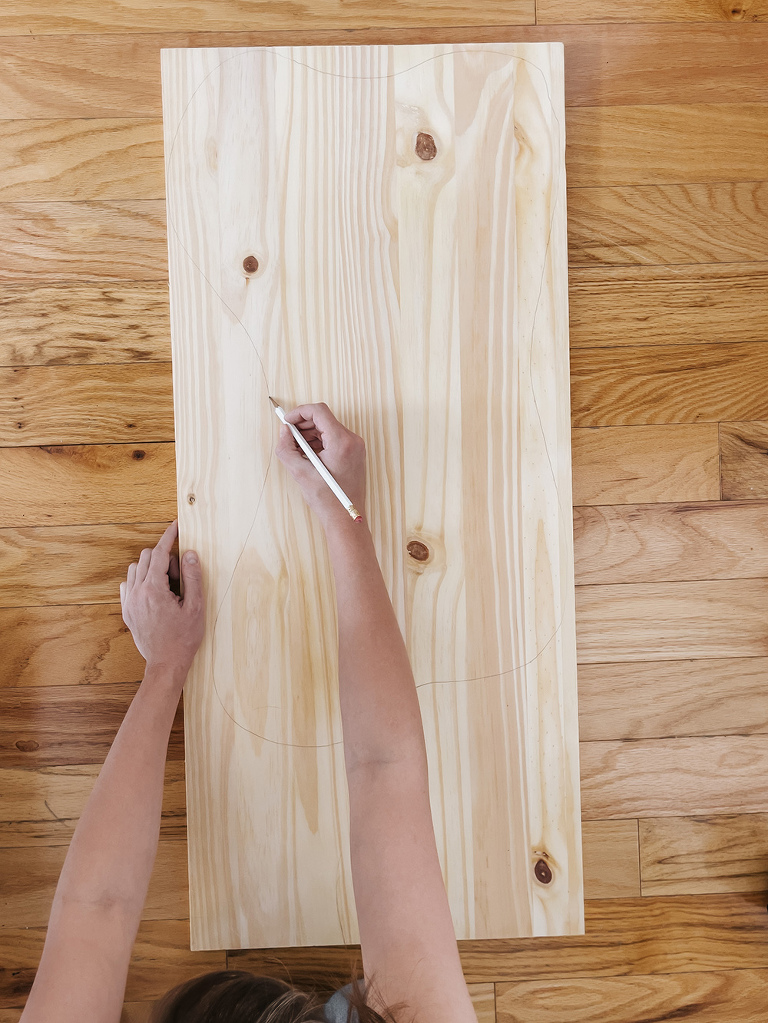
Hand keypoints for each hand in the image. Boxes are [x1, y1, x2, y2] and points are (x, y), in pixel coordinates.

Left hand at [119, 520, 204, 678]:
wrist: (166, 663)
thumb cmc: (183, 638)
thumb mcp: (195, 607)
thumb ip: (192, 577)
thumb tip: (189, 554)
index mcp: (153, 589)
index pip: (158, 553)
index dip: (168, 537)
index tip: (175, 527)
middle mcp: (136, 593)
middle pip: (144, 557)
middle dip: (163, 558)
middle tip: (179, 576)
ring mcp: (129, 602)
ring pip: (134, 569)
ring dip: (150, 568)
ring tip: (169, 587)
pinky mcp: (127, 611)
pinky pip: (128, 584)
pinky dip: (140, 581)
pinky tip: (155, 593)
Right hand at [275, 402, 365, 528]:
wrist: (344, 518)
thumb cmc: (327, 500)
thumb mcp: (299, 472)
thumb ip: (286, 448)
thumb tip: (284, 431)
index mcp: (342, 442)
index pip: (319, 411)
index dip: (299, 413)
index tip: (287, 422)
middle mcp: (352, 441)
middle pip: (323, 419)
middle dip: (302, 425)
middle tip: (288, 437)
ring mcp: (355, 447)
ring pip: (327, 428)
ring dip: (309, 435)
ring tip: (296, 450)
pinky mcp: (353, 453)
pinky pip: (333, 439)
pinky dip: (318, 442)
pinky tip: (308, 456)